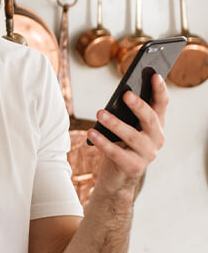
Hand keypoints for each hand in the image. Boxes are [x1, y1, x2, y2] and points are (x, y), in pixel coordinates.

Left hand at [86, 74, 167, 189]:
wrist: (118, 177)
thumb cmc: (121, 145)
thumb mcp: (127, 127)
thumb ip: (127, 113)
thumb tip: (119, 95)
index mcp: (157, 125)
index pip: (162, 104)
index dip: (160, 90)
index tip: (155, 75)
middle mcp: (157, 139)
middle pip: (149, 119)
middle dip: (138, 105)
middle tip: (125, 94)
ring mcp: (148, 154)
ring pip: (131, 135)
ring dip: (115, 123)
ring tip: (100, 113)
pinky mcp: (134, 167)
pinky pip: (116, 153)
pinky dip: (102, 142)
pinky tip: (91, 133)